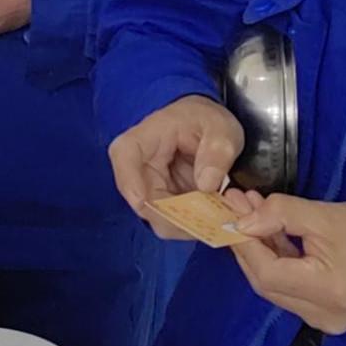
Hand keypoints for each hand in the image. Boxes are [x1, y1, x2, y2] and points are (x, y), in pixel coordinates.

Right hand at [109, 96, 246, 231]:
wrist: (205, 126)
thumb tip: (206, 184)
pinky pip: (170, 221)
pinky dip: (190, 225)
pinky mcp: (162, 202)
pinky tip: (211, 220)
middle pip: (140, 198)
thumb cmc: (206, 120)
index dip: (129, 182)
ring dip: (185, 224)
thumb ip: (217, 152)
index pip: (124, 155)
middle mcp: (139, 165)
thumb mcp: (221, 129)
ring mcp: (149, 186)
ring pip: (156, 216)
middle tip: (207, 221)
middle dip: (173, 216)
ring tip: (215, 219)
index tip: (143, 202)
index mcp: (146, 136)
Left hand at [224, 193, 345, 335]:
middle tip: (234, 207)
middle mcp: (322, 315)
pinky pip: (292, 290)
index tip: (228, 213)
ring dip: (261, 251)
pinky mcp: (327, 316)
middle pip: (267, 283)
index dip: (243, 244)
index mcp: (327, 291)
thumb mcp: (329, 215)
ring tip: (250, 213)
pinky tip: (270, 234)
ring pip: (277, 287)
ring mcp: (325, 321)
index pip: (267, 272)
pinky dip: (278, 262)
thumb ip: (283, 214)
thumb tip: (242, 220)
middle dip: (247, 245)